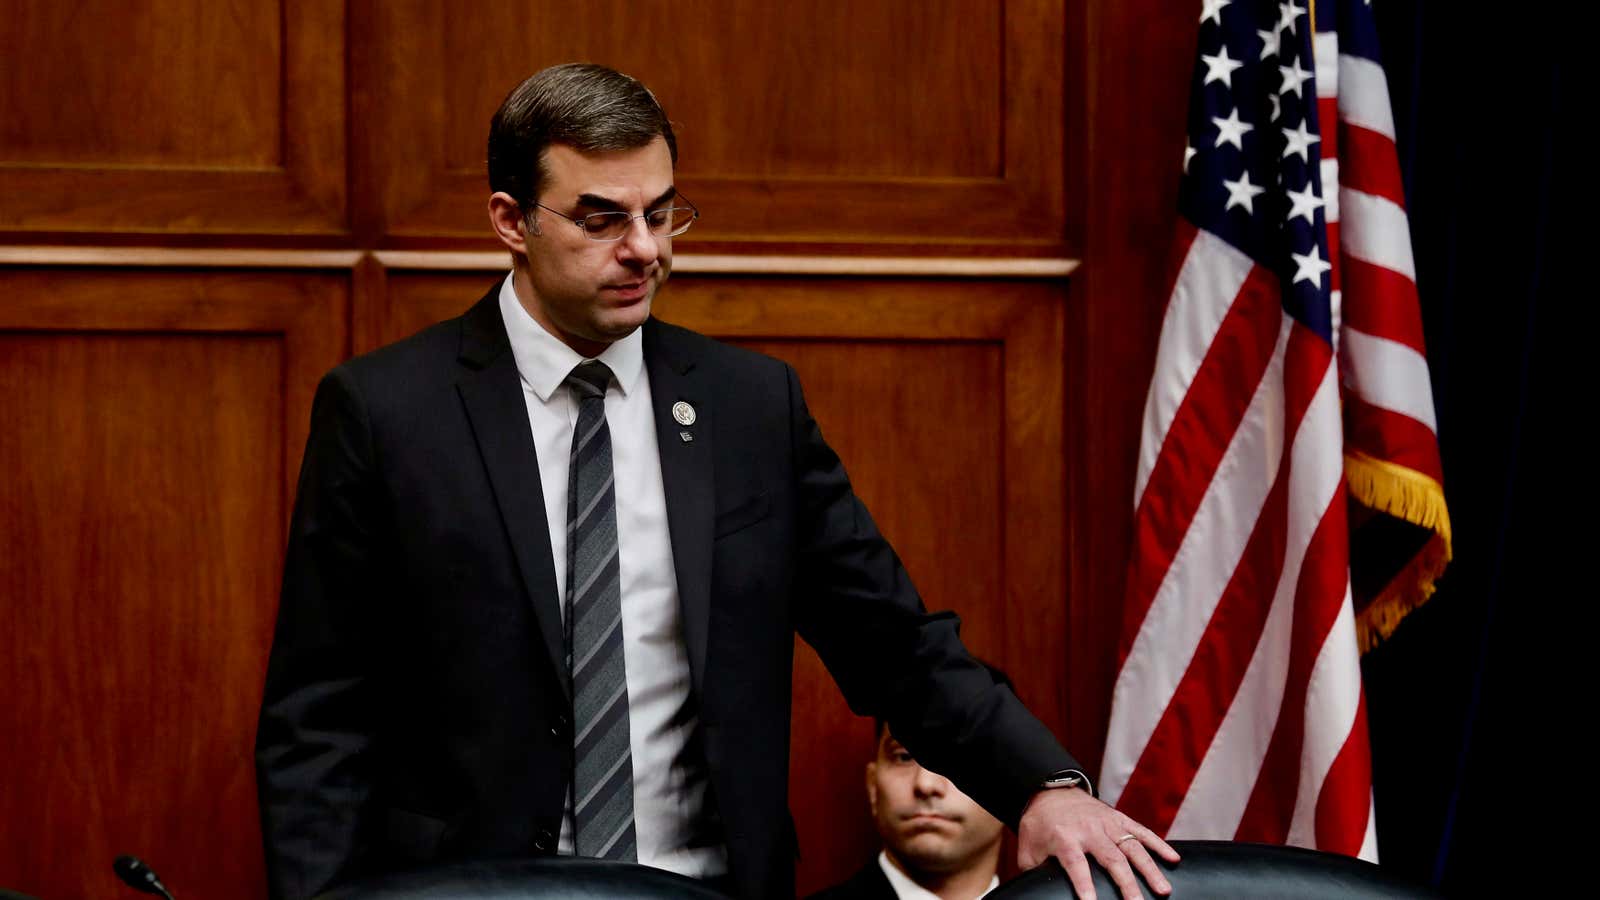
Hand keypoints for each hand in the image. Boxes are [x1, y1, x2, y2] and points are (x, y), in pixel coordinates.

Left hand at [1017, 787, 1179, 899]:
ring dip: (1149, 869)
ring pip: (1132, 846)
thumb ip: (1034, 870)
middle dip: (1126, 883)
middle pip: (1111, 858)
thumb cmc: (1039, 825)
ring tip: (1164, 890)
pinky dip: (1158, 844)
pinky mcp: (1119, 819)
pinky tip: (1174, 859)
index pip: (1075, 863)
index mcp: (1064, 837)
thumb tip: (1036, 892)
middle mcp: (1089, 829)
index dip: (1083, 883)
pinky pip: (1142, 831)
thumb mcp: (1029, 847)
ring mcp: (1107, 823)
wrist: (1051, 792)